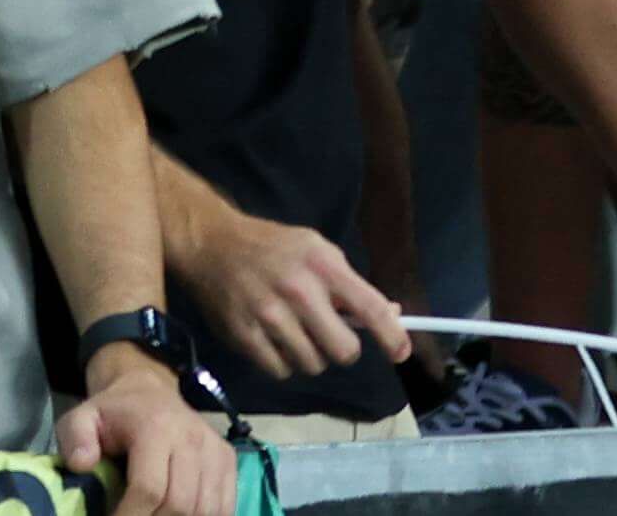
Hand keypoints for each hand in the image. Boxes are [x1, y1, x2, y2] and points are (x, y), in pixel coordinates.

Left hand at [57, 355, 235, 515]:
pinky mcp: (227, 460)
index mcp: (156, 428)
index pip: (150, 488)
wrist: (150, 392)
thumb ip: (75, 439)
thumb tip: (82, 465)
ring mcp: (215, 449)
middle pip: (181, 503)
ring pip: (205, 507)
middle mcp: (193, 438)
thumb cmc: (112, 413)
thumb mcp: (80, 418)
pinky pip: (224, 503)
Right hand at [175, 210, 410, 379]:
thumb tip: (388, 314)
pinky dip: (285, 364)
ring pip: (311, 364)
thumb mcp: (320, 251)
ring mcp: (269, 317)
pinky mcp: (243, 336)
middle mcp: (299, 292)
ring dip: (313, 357)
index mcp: (325, 266)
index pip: (368, 307)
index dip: (391, 335)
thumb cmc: (276, 247)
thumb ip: (351, 284)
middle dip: (345, 350)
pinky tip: (279, 343)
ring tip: (301, 335)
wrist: (215, 246)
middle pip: (342, 350)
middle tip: (334, 338)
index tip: (401, 353)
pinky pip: (280, 370)